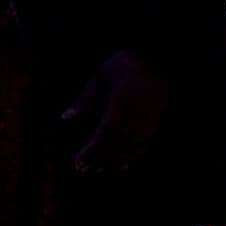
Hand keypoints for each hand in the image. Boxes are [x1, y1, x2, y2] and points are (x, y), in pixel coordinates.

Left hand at [65, 47, 170, 175]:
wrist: (160, 56)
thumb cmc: (126, 63)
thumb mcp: (101, 75)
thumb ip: (85, 98)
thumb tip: (66, 117)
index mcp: (121, 102)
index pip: (105, 133)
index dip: (93, 150)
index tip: (79, 160)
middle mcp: (136, 115)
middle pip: (117, 144)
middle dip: (100, 158)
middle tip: (84, 169)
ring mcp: (149, 120)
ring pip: (131, 148)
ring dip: (114, 160)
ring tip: (98, 169)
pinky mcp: (157, 122)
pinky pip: (144, 145)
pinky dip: (132, 156)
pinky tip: (123, 164)